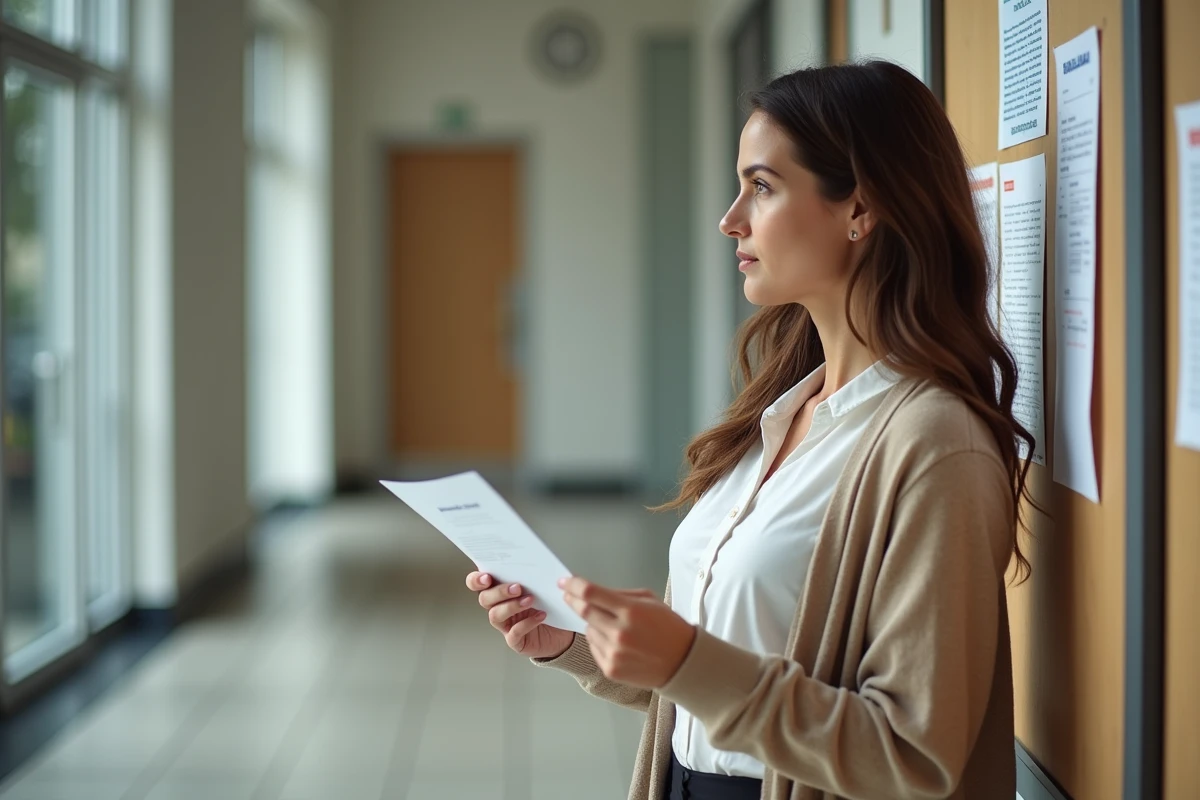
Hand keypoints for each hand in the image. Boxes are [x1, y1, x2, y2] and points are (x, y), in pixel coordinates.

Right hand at [466, 571, 574, 659]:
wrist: (562, 633)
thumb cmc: (549, 606)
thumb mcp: (542, 586)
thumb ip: (533, 574)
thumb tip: (535, 560)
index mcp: (500, 590)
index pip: (477, 583)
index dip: (476, 580)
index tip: (487, 577)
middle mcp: (499, 607)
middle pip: (485, 598)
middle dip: (498, 592)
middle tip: (517, 587)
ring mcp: (505, 625)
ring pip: (495, 615)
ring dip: (511, 606)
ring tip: (530, 600)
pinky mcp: (515, 640)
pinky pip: (514, 633)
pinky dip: (527, 623)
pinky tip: (541, 616)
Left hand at [559, 577, 695, 688]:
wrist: (682, 662)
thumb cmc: (667, 627)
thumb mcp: (649, 600)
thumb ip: (619, 595)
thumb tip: (590, 591)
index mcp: (631, 611)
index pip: (591, 593)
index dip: (573, 585)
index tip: (563, 581)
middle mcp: (620, 633)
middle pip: (583, 611)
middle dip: (573, 600)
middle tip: (569, 595)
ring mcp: (614, 653)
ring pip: (588, 630)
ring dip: (591, 623)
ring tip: (611, 624)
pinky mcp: (610, 669)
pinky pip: (593, 647)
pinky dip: (598, 640)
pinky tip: (615, 641)